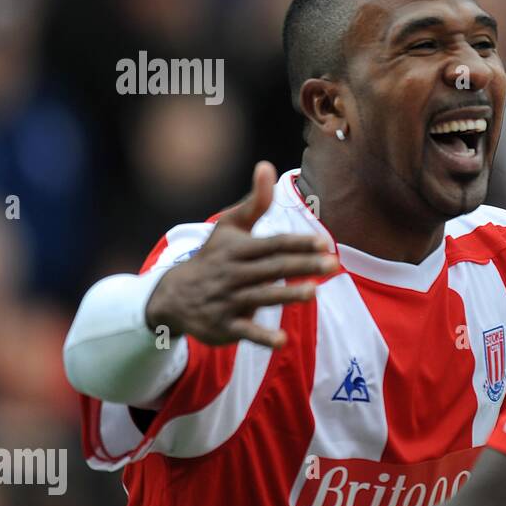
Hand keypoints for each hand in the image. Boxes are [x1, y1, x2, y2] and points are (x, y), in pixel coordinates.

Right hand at [145, 162, 335, 347]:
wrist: (172, 296)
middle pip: (272, 268)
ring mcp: (228, 301)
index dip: (298, 243)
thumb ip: (256, 203)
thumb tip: (268, 165)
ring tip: (313, 292)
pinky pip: (245, 331)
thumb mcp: (229, 228)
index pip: (273, 244)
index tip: (324, 243)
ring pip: (261, 297)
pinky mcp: (224, 326)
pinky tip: (282, 340)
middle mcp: (233, 274)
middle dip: (302, 265)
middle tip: (332, 265)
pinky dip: (262, 336)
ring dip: (287, 295)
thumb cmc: (213, 257)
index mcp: (238, 249)